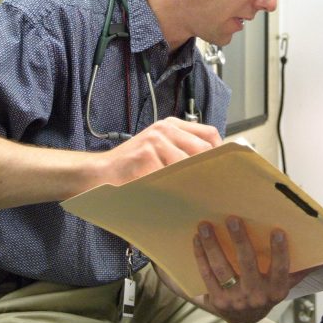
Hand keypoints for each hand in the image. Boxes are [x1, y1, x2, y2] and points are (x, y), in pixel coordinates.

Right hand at [99, 117, 221, 185]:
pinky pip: (170, 177)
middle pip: (203, 149)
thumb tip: (215, 167)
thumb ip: (182, 151)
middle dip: (208, 170)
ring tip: (191, 196)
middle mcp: (165, 129)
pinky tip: (170, 196)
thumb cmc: (133, 166)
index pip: (209, 134)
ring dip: (191, 182)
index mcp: (171, 125)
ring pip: (188, 165)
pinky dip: (173, 189)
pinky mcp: (146, 156)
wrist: (100, 172)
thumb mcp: (159, 149)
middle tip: (211, 188)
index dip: (219, 153)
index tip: (222, 170)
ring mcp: (155, 141)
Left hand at [192, 216, 302, 322]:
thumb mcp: (286, 284)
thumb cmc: (267, 292)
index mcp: (276, 291)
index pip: (281, 270)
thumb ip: (302, 268)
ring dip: (212, 246)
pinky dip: (200, 256)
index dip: (280, 252)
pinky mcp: (216, 301)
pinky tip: (197, 239)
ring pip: (222, 269)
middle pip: (247, 265)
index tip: (277, 231)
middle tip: (231, 218)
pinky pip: (207, 275)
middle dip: (239, 240)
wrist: (244, 320)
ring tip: (205, 225)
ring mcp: (235, 300)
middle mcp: (256, 296)